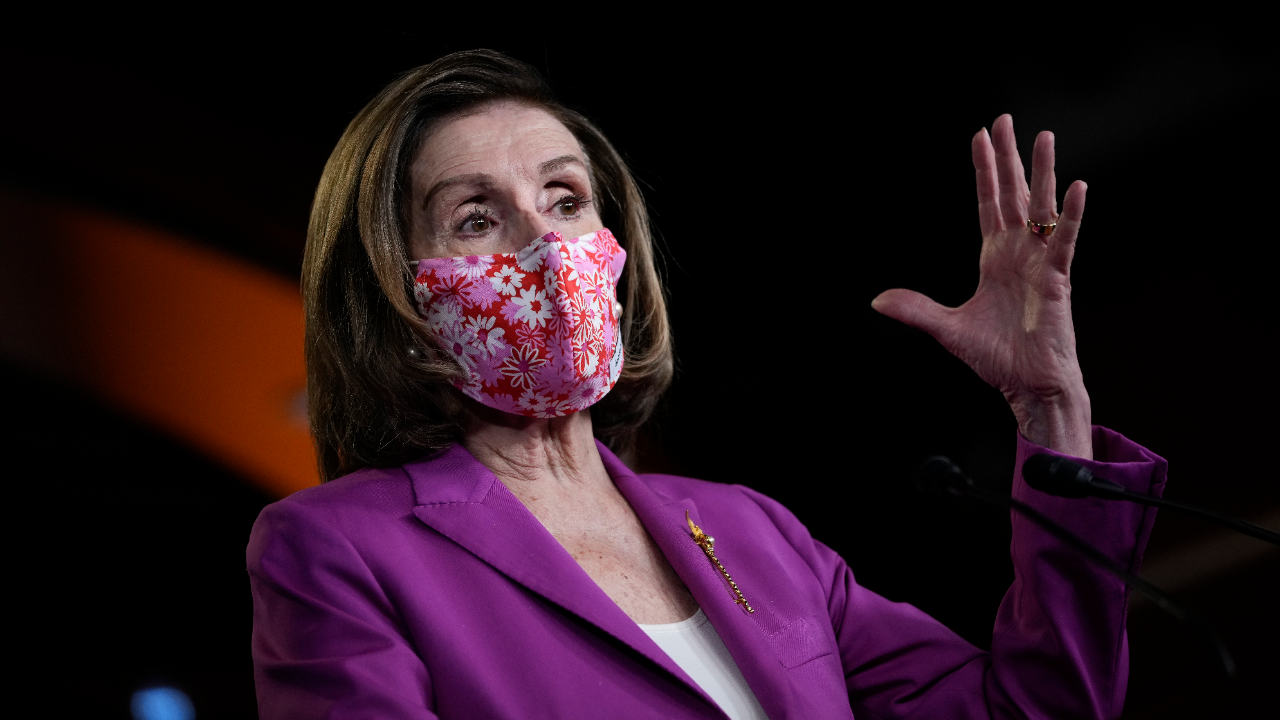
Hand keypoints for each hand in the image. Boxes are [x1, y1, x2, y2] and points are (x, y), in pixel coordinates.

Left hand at [872, 114, 1092, 458]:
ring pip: (1041, 207)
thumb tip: (878, 300)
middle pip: (1013, 194)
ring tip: (1044, 137)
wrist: (1028, 385)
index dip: (984, 171)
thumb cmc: (998, 358)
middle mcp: (1018, 252)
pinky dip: (1070, 216)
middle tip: (1006, 119)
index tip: (980, 136)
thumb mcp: (947, 328)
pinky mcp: (1057, 279)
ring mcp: (1040, 262)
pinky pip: (1064, 241)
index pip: (988, 204)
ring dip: (1042, 172)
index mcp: (994, 258)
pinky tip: (1076, 187)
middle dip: (1008, 157)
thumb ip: (916, 310)